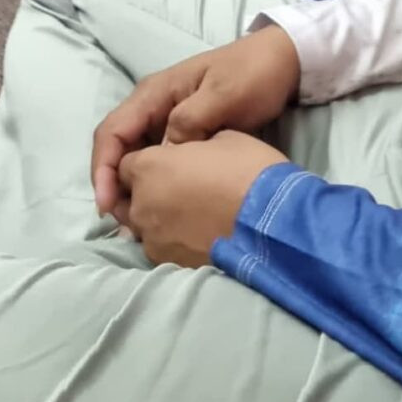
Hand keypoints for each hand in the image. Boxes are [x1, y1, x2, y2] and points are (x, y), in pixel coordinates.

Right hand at [91, 25, 301, 221]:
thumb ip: (189, 122)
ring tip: (139, 220)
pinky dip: (154, 181)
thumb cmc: (251, 74)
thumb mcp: (223, 96)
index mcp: (153, 94)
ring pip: (135, 156)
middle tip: (122, 223)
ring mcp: (167, 120)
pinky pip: (159, 159)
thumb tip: (163, 156)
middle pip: (118, 148)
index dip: (104, 169)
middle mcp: (152, 107)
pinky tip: (163, 203)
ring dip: (131, 185)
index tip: (108, 204)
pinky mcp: (185, 133)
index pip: (112, 133)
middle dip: (112, 184)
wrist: (282, 61)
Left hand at [116, 130, 288, 267]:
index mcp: (148, 167)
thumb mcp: (224, 139)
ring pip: (143, 226)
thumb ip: (192, 145)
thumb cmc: (251, 173)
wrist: (275, 224)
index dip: (145, 164)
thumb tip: (191, 156)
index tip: (168, 167)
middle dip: (145, 194)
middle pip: (129, 198)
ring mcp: (153, 237)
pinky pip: (161, 248)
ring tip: (190, 219)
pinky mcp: (169, 262)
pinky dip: (173, 242)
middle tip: (178, 193)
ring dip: (158, 220)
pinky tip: (197, 238)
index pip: (125, 164)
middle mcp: (141, 203)